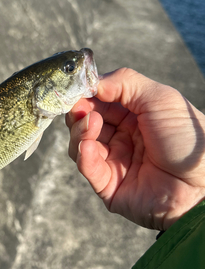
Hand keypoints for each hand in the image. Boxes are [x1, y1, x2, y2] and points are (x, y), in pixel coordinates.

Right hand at [66, 68, 204, 230]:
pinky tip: (87, 145)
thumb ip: (125, 83)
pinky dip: (83, 155)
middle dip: (78, 112)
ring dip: (80, 132)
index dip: (85, 95)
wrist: (202, 183)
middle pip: (84, 123)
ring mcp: (114, 162)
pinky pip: (87, 169)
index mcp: (133, 117)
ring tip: (92, 124)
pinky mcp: (109, 186)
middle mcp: (121, 138)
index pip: (99, 102)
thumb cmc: (188, 137)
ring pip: (80, 144)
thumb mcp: (160, 98)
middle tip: (79, 107)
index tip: (76, 89)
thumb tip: (92, 82)